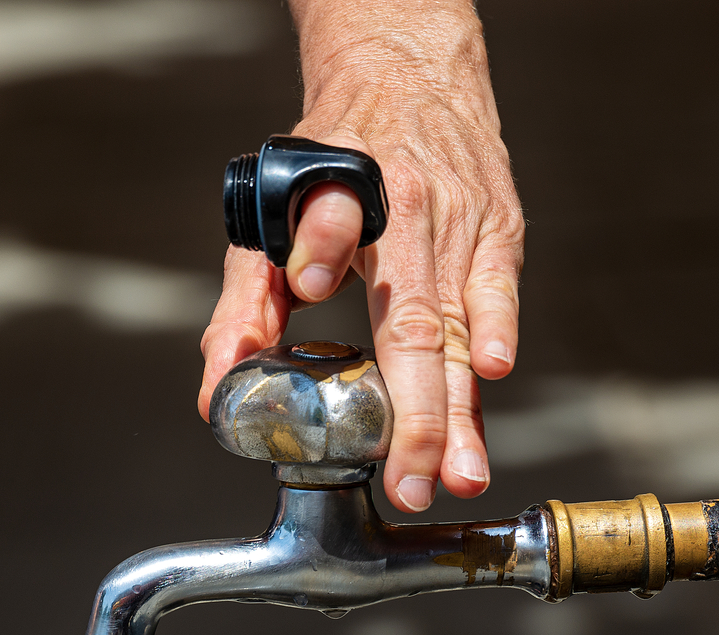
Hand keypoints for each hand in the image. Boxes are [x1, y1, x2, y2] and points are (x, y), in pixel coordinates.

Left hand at [198, 1, 522, 512]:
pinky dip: (497, 334)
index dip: (321, 246)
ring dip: (461, 408)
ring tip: (459, 473)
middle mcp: (411, 207)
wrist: (411, 73)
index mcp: (345, 190)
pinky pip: (498, 293)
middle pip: (412, 321)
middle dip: (412, 412)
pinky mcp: (501, 228)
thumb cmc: (336, 156)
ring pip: (460, 328)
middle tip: (407, 478)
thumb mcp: (274, 212)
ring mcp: (463, 220)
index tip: (309, 282)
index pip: (332, 220)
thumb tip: (217, 384)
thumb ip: (247, 301)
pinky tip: (493, 380)